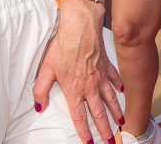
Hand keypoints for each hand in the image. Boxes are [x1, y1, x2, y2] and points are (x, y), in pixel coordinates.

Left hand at [32, 0, 123, 143]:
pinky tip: (121, 92)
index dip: (84, 131)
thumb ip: (40, 90)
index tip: (89, 142)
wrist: (81, 27)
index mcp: (74, 90)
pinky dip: (118, 87)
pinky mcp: (107, 65)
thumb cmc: (62, 46)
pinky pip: (115, 78)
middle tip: (110, 140)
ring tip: (121, 122)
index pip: (80, 116)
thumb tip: (38, 107)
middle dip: (104, 129)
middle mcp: (90, 86)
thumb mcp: (45, 69)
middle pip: (99, 112)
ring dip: (115, 112)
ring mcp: (101, 76)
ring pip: (110, 99)